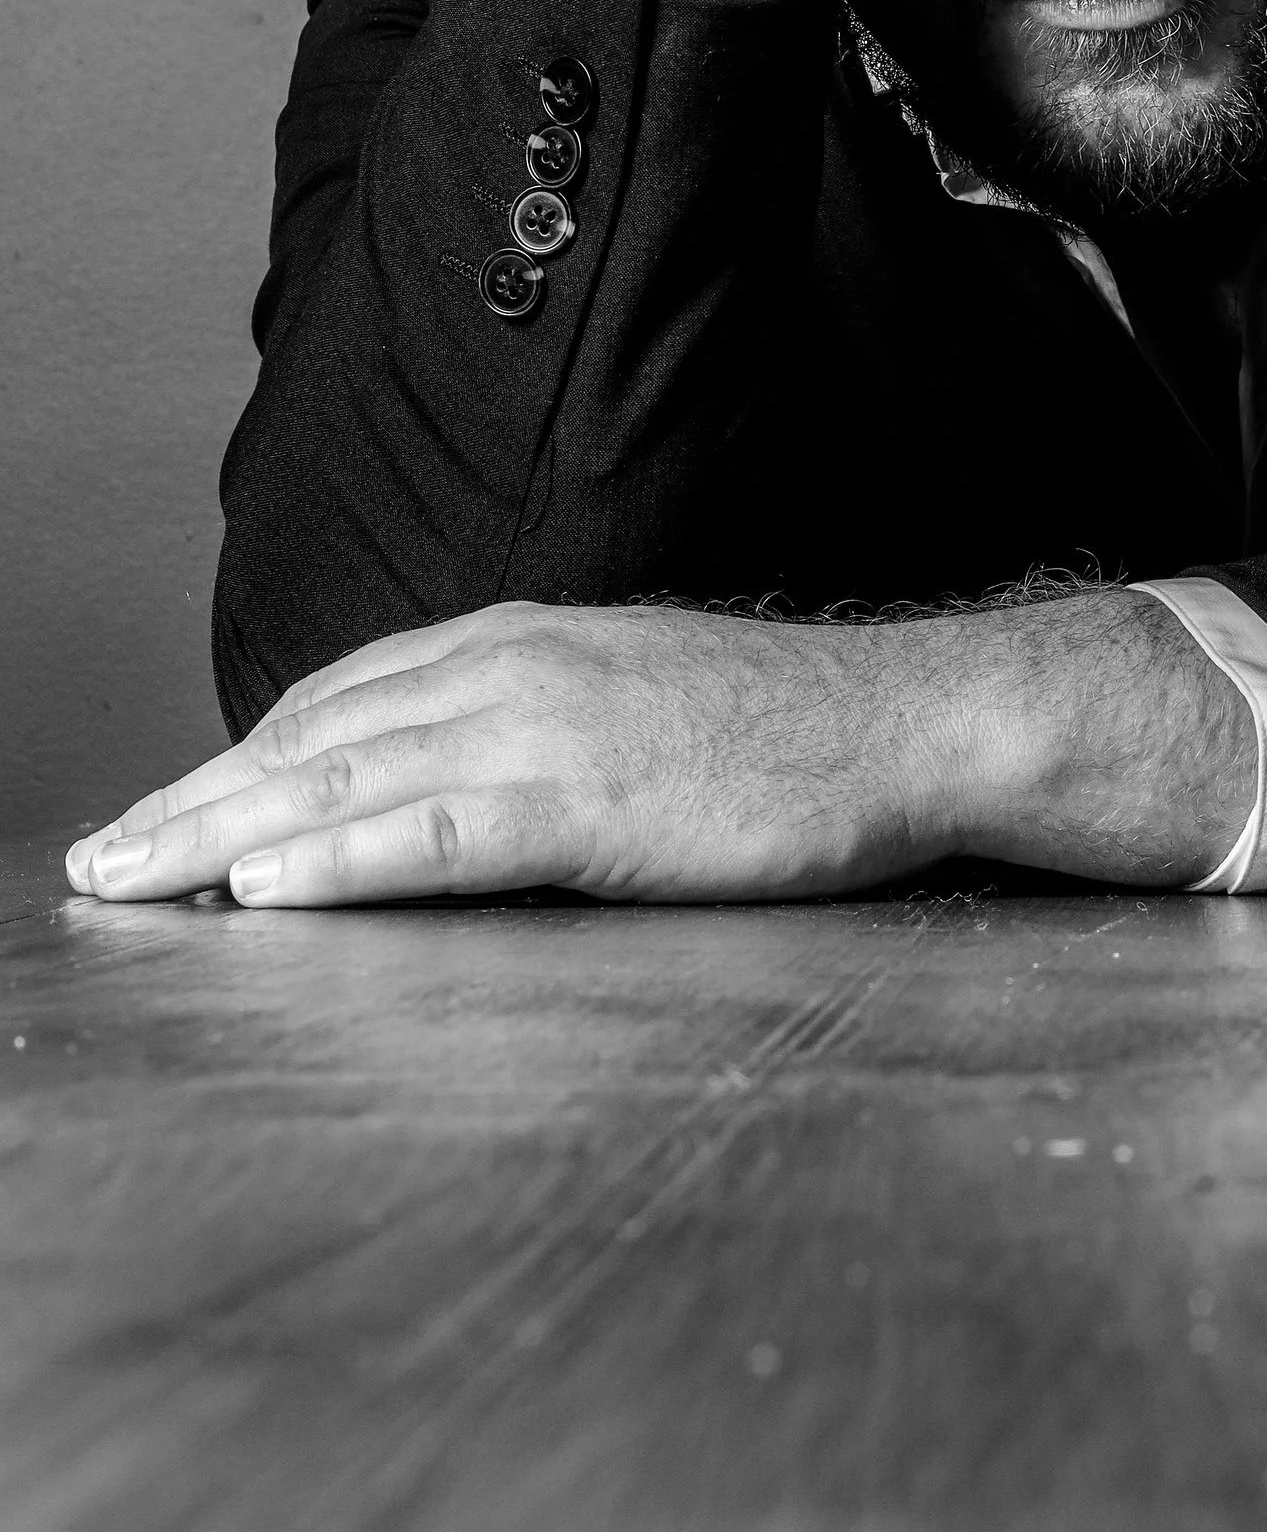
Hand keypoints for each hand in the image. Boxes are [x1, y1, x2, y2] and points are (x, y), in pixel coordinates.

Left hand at [63, 591, 1255, 907]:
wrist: (906, 722)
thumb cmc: (782, 731)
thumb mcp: (631, 700)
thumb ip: (531, 722)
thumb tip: (446, 770)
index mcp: (521, 642)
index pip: (337, 700)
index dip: (235, 761)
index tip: (158, 815)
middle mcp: (513, 668)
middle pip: (312, 740)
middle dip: (190, 805)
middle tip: (96, 864)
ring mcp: (548, 730)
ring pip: (344, 784)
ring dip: (220, 838)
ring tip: (130, 883)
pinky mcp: (589, 803)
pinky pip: (435, 834)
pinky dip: (338, 861)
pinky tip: (266, 889)